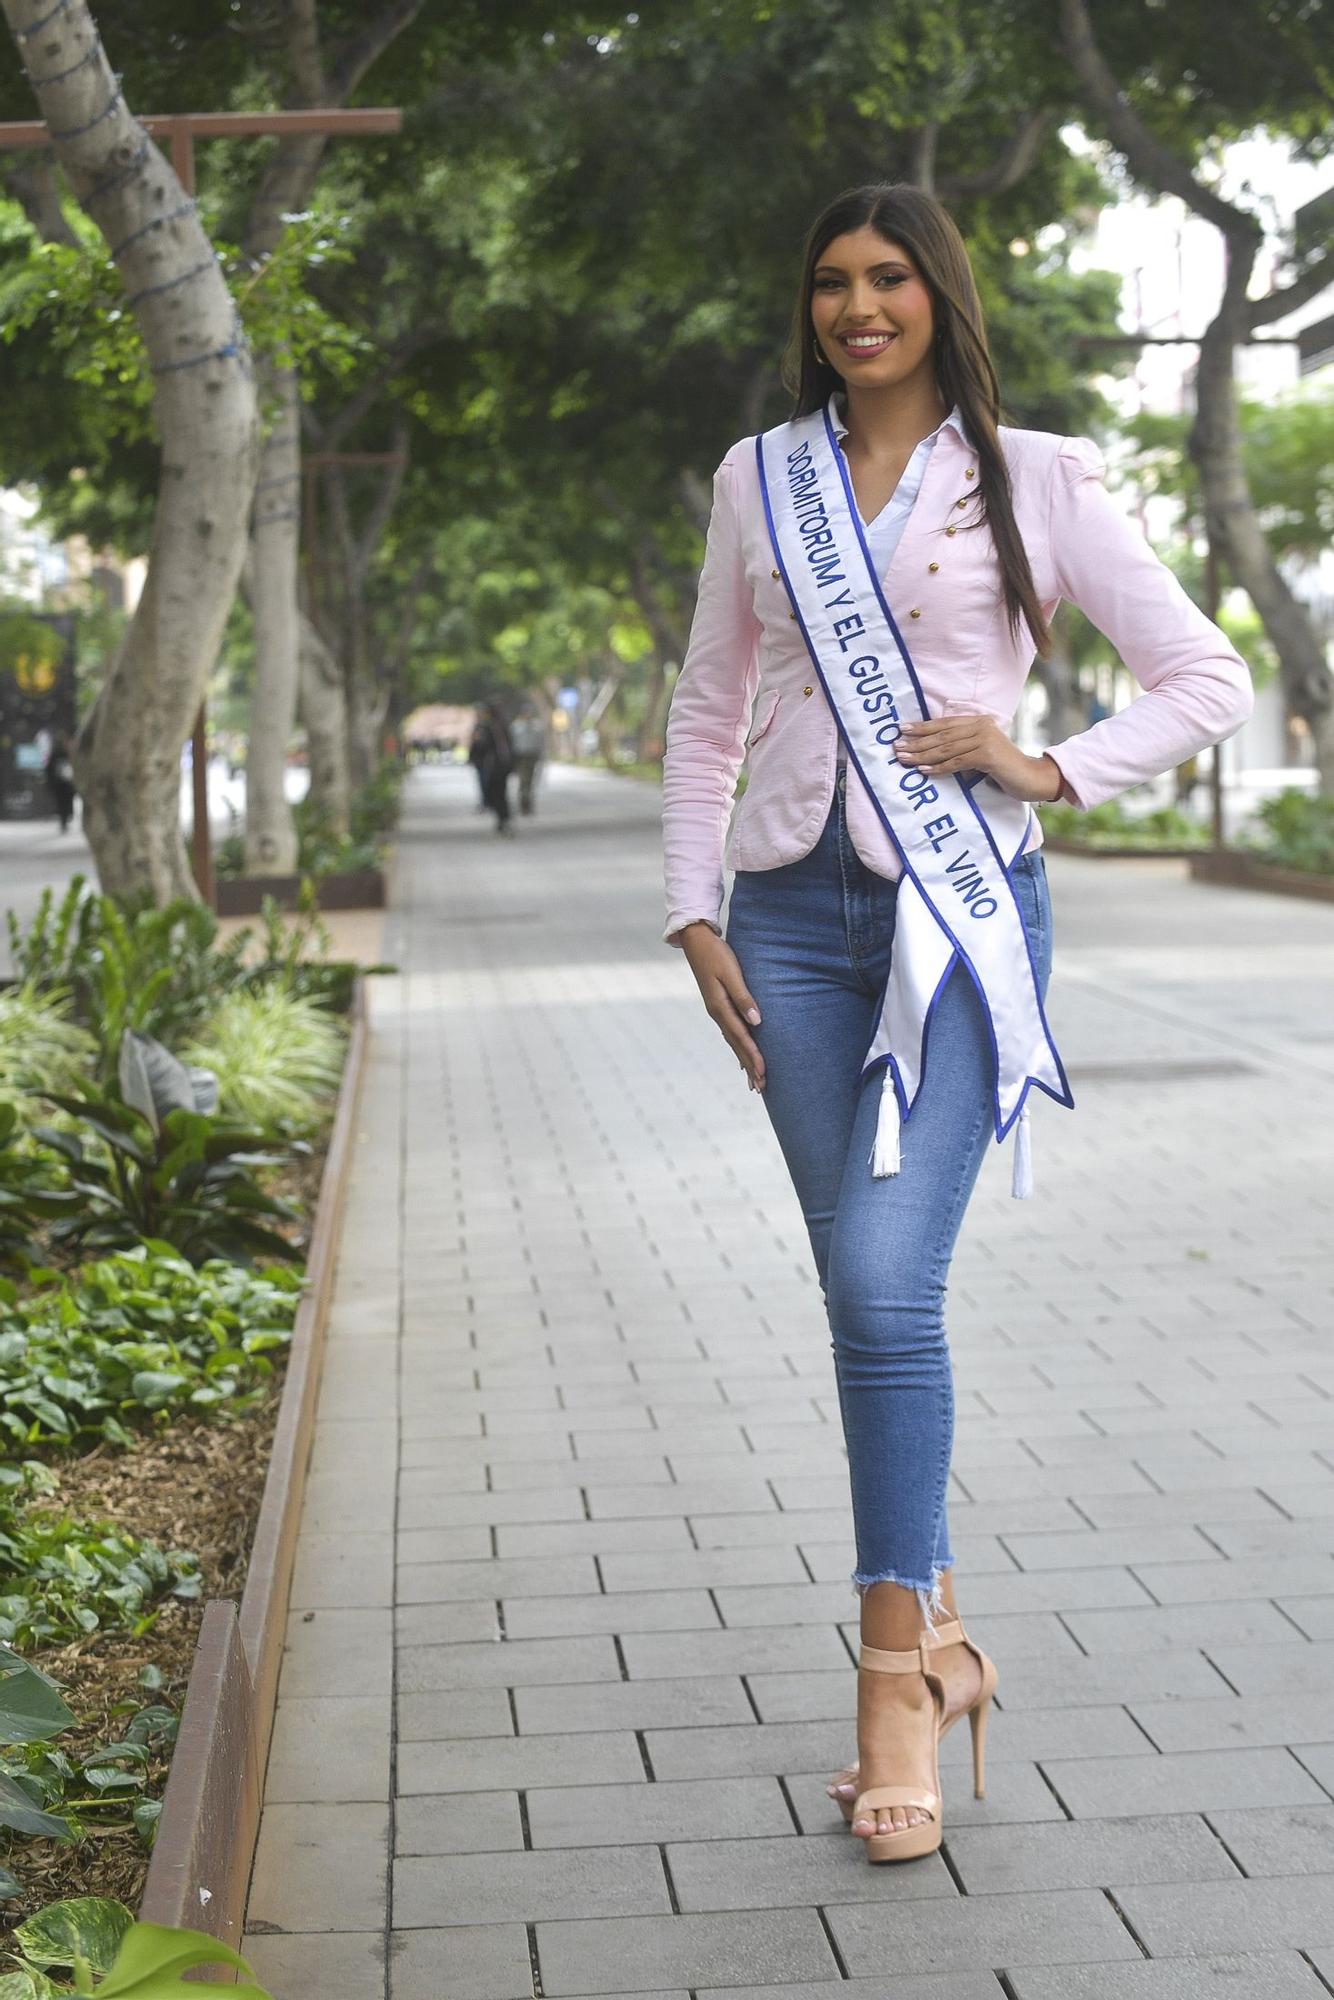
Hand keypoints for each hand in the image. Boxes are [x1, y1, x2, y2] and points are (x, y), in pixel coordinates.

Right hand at [678, 924, 765, 1090]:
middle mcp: (717, 1013)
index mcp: (720, 1007)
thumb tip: (756, 1021)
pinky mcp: (718, 1005)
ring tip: (754, 1080)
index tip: (764, 1073)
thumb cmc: (716, 953)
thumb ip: (743, 997)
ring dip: (744, 1061)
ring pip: (733, 1041)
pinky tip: (742, 1057)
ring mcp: (716, 1010)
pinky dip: (737, 1047)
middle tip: (761, 1088)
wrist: (696, 940)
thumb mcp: (731, 972)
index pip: (741, 1037)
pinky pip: (730, 1032)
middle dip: (750, 1066)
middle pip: (736, 1045)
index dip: (753, 1056)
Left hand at [894, 714, 1062, 801]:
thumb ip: (962, 747)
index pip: (945, 723)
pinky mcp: (988, 756)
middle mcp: (982, 726)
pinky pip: (957, 762)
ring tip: (904, 759)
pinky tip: (924, 771)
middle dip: (917, 742)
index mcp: (979, 721)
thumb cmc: (1004, 769)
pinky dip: (939, 768)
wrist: (1032, 778)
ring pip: (947, 748)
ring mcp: (986, 739)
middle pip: (943, 734)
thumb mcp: (980, 753)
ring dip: (922, 755)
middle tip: (897, 747)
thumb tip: (929, 752)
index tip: (901, 730)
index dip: (922, 727)